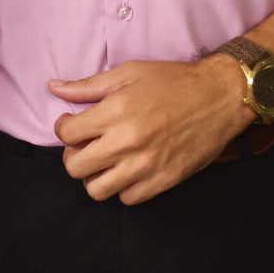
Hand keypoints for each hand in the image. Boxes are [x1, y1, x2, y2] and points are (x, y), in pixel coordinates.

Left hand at [45, 54, 247, 204]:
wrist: (220, 96)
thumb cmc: (174, 81)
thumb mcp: (128, 73)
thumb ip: (88, 86)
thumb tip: (53, 88)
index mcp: (115, 112)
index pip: (66, 134)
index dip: (64, 129)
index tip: (73, 124)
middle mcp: (127, 142)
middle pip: (75, 167)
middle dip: (74, 155)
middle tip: (86, 145)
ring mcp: (146, 165)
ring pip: (97, 190)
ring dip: (96, 176)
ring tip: (106, 161)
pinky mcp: (164, 180)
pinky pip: (128, 198)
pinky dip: (123, 188)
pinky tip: (129, 170)